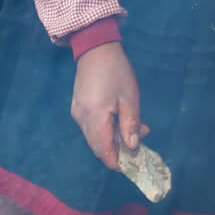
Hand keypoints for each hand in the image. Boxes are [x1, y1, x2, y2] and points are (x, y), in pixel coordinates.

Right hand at [70, 42, 147, 171]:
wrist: (95, 50)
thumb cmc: (117, 72)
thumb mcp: (130, 98)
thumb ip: (131, 125)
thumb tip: (133, 147)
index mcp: (95, 118)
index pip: (104, 151)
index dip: (116, 162)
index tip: (131, 165)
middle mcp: (82, 121)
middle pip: (98, 147)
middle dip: (117, 150)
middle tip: (138, 142)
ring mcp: (77, 115)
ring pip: (94, 138)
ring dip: (112, 139)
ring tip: (133, 128)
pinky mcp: (77, 109)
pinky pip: (91, 128)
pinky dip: (105, 130)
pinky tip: (118, 120)